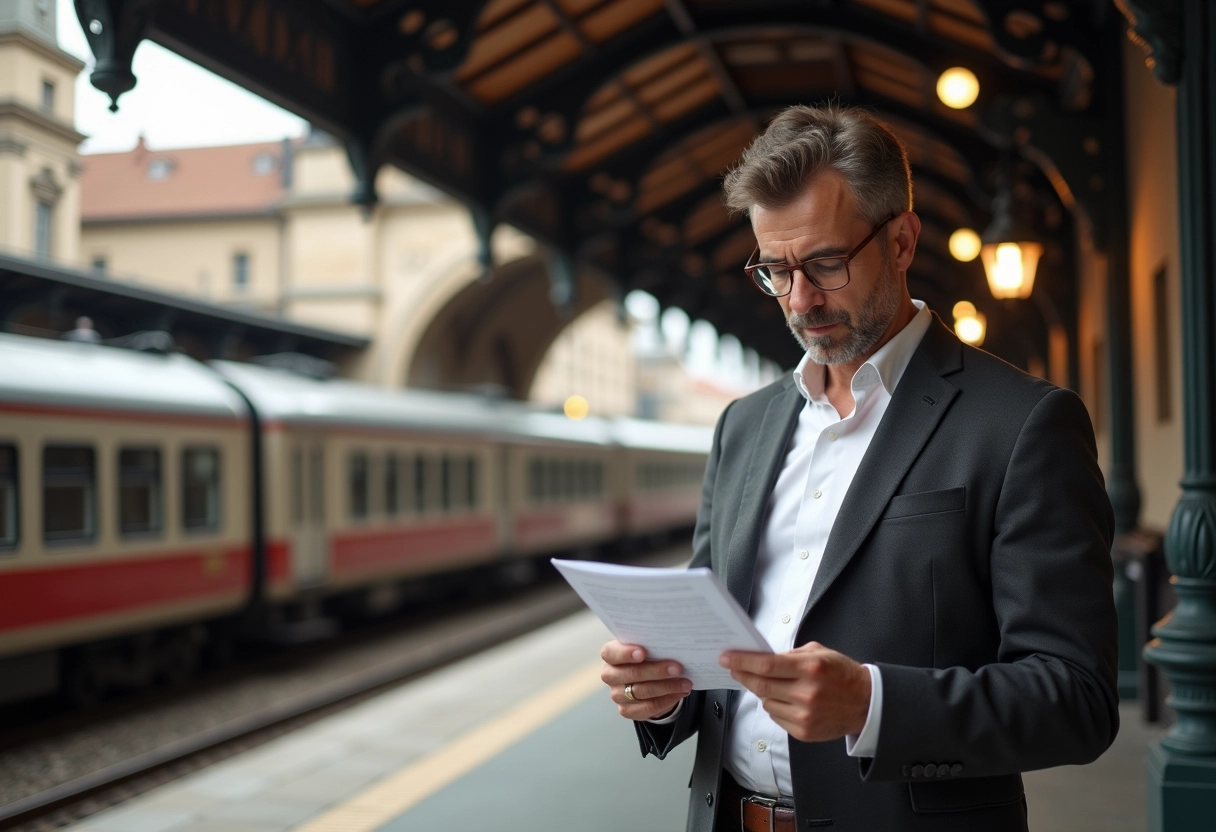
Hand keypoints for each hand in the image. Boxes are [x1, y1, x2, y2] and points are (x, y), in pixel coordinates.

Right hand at [600, 640, 691, 720]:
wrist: (647, 679)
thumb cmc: (647, 657)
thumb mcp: (647, 647)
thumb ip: (652, 645)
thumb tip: (672, 645)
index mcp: (611, 655)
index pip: (611, 653)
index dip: (625, 653)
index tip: (643, 652)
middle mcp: (610, 675)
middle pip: (632, 674)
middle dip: (657, 671)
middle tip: (677, 668)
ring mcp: (617, 694)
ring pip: (642, 692)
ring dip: (667, 687)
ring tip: (685, 682)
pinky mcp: (626, 710)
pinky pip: (648, 707)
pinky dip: (666, 700)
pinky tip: (679, 693)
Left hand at [720, 641, 870, 742]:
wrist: (865, 704)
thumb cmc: (841, 674)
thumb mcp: (819, 653)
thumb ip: (790, 655)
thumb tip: (762, 658)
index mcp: (810, 668)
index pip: (766, 665)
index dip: (743, 661)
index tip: (727, 657)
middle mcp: (806, 693)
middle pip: (761, 685)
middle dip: (742, 675)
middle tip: (732, 668)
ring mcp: (804, 715)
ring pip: (766, 702)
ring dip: (762, 691)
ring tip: (770, 684)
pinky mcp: (803, 731)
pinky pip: (776, 716)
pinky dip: (774, 706)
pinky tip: (785, 699)